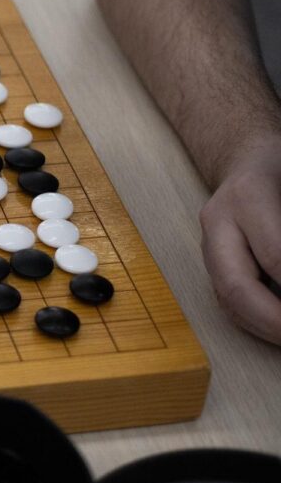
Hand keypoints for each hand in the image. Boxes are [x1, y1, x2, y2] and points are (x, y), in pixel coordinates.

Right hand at [200, 134, 280, 345]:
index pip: (275, 257)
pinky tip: (276, 327)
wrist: (249, 155)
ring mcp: (209, 241)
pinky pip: (226, 299)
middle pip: (235, 286)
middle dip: (272, 321)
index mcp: (247, 196)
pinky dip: (254, 320)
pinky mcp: (211, 258)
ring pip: (226, 299)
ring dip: (264, 327)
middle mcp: (219, 221)